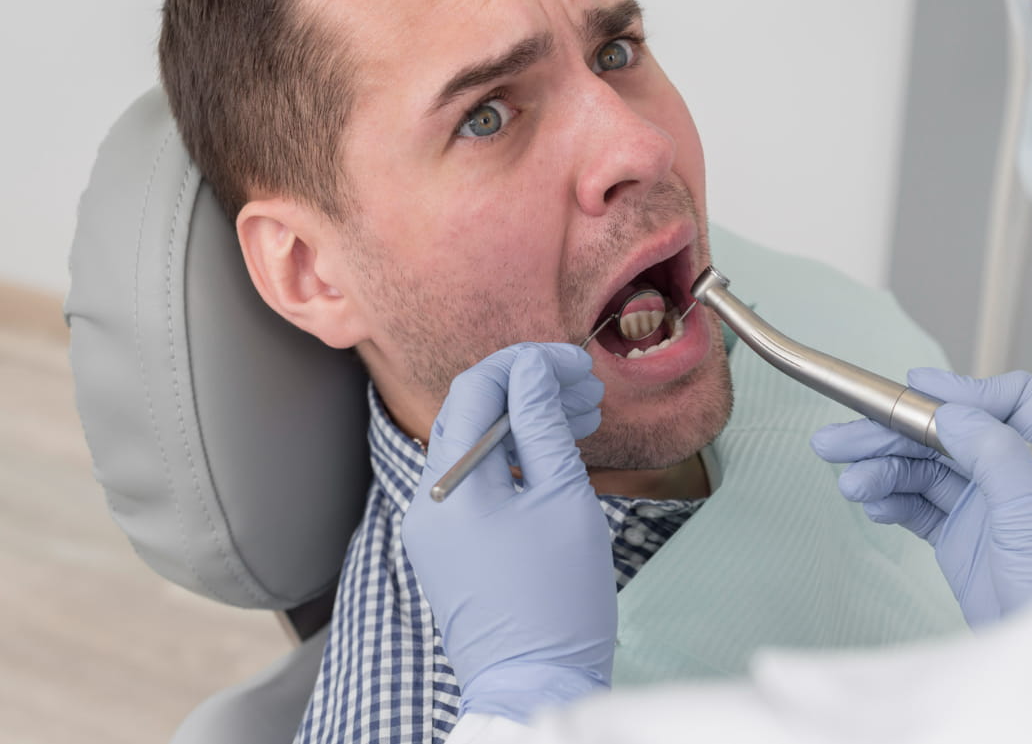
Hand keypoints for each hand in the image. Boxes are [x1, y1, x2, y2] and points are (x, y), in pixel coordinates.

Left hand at [402, 343, 614, 721]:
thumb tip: (534, 371)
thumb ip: (543, 424)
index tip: (574, 363)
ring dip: (526, 422)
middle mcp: (429, 501)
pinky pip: (478, 482)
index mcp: (450, 484)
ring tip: (583, 415)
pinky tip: (557, 453)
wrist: (535, 684)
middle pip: (472, 414)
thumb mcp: (563, 498)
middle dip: (530, 390)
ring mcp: (435, 527)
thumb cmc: (557, 601)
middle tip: (587, 388)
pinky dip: (515, 459)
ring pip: (477, 447)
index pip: (476, 388)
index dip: (527, 364)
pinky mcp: (449, 548)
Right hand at [811, 369, 1031, 627]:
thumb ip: (996, 455)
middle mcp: (1012, 479)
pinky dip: (891, 500)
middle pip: (947, 435)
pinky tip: (871, 504)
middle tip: (839, 438)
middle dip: (893, 432)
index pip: (1009, 401)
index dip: (963, 392)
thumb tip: (955, 411)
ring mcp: (983, 510)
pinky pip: (917, 507)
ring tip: (850, 483)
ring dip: (882, 469)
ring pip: (923, 470)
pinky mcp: (959, 543)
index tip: (916, 392)